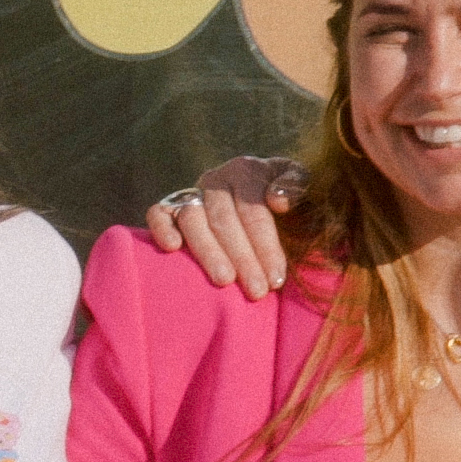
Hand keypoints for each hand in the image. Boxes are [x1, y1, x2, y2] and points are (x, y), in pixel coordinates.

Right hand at [146, 155, 304, 298]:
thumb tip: (277, 200)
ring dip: (208, 251)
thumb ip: (298, 186)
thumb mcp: (303, 188)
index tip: (276, 278)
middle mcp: (215, 179)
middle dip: (243, 257)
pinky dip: (161, 227)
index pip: (254, 209)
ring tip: (224, 281)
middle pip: (224, 219)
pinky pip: (158, 214)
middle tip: (257, 291)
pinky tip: (172, 247)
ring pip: (192, 219)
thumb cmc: (285, 203)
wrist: (258, 204)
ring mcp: (190, 193)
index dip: (266, 245)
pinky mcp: (168, 207)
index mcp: (247, 170)